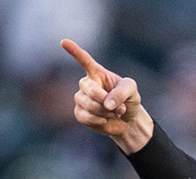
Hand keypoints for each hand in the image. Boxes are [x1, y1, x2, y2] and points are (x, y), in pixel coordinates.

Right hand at [60, 38, 153, 153]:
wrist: (128, 120)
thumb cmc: (129, 100)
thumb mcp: (131, 90)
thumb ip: (121, 92)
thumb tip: (107, 104)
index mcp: (97, 73)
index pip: (84, 60)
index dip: (74, 51)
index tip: (64, 42)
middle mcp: (87, 84)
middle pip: (89, 89)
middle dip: (105, 99)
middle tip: (119, 107)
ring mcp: (81, 99)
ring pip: (88, 104)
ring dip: (106, 112)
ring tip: (115, 113)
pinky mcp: (80, 113)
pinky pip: (85, 117)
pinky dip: (99, 120)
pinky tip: (105, 120)